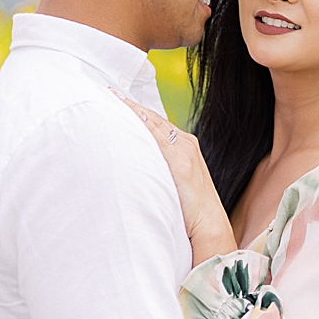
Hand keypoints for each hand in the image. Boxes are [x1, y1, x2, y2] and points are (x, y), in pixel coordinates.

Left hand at [109, 90, 236, 264]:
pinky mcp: (179, 160)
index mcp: (186, 148)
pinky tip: (127, 113)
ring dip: (132, 109)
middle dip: (131, 105)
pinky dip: (140, 121)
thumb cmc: (190, 212)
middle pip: (154, 119)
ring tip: (112, 97)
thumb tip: (139, 171)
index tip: (119, 101)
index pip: (158, 125)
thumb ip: (161, 172)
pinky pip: (155, 135)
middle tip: (109, 92)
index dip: (138, 112)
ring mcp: (184, 150)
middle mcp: (186, 144)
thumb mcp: (175, 186)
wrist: (209, 226)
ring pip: (153, 123)